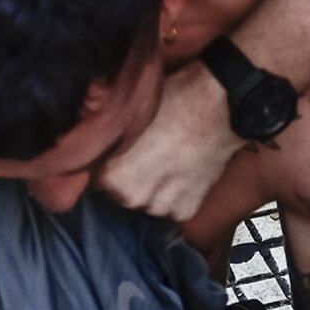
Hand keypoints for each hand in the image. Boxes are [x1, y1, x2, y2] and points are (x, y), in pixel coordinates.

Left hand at [97, 60, 245, 223]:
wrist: (220, 105)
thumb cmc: (171, 100)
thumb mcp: (127, 111)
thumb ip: (105, 134)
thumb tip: (90, 139)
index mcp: (112, 176)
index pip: (93, 179)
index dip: (105, 164)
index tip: (115, 153)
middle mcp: (133, 198)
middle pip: (120, 194)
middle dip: (128, 178)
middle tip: (143, 154)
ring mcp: (162, 207)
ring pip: (146, 202)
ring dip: (152, 189)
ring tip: (164, 162)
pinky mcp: (187, 209)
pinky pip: (171, 207)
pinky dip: (175, 194)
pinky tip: (181, 171)